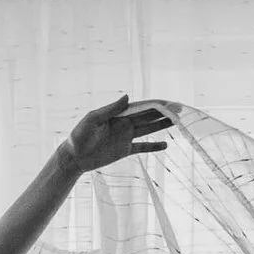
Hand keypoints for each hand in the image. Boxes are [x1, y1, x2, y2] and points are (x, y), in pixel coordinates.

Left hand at [57, 95, 173, 174]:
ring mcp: (126, 137)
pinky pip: (142, 148)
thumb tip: (127, 97)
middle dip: (164, 113)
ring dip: (162, 126)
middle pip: (148, 117)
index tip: (169, 103)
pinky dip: (153, 147)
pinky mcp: (124, 150)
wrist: (74, 157)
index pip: (141, 107)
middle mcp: (125, 124)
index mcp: (118, 114)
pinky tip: (165, 145)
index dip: (156, 105)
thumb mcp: (93, 120)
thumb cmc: (79, 136)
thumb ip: (110, 109)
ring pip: (148, 130)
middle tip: (180, 110)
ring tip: (177, 122)